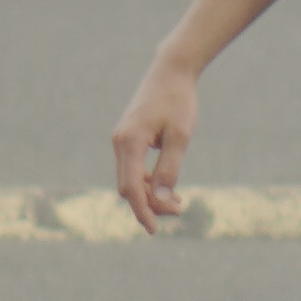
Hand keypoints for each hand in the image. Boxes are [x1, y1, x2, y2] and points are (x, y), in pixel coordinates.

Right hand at [112, 55, 197, 231]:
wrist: (171, 71)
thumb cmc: (178, 101)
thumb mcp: (180, 136)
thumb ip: (169, 168)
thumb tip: (161, 198)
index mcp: (130, 142)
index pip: (131, 187)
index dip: (142, 211)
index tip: (154, 230)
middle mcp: (120, 142)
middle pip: (128, 187)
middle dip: (150, 204)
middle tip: (180, 208)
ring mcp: (122, 140)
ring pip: (130, 180)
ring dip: (150, 194)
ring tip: (178, 202)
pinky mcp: (128, 139)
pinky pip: (133, 169)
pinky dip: (147, 182)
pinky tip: (167, 188)